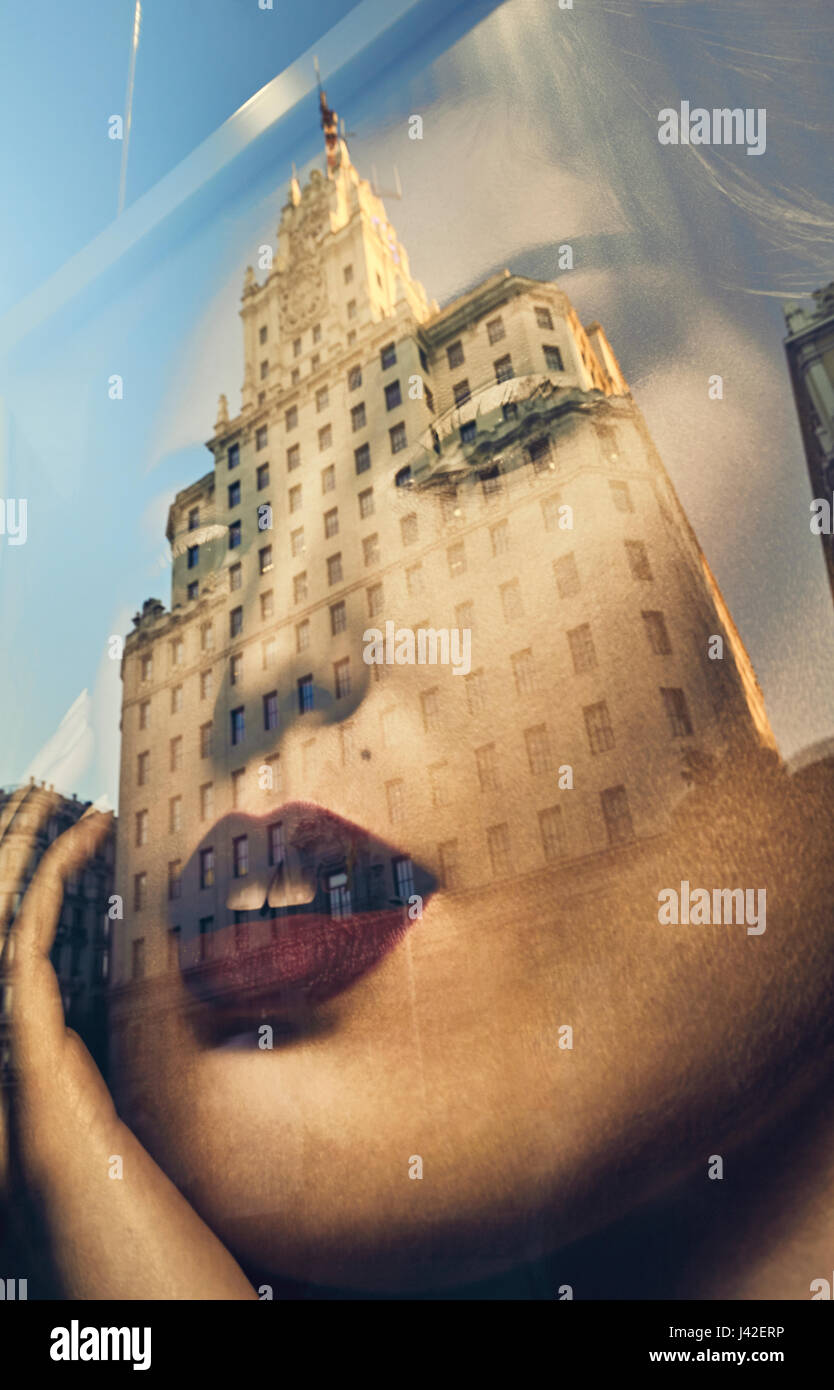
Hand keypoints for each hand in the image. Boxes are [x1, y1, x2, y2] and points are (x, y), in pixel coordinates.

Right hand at [2, 805, 255, 1298]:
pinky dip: (54, 875)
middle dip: (21, 842)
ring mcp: (14, 1019)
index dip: (47, 873)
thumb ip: (157, 1027)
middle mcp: (18, 1016)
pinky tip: (85, 837)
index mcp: (40, 1021)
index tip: (85, 826)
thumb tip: (227, 987)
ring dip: (27, 842)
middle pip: (5, 906)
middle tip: (52, 792)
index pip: (30, 927)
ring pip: (6, 905)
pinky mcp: (23, 1022)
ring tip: (56, 795)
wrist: (97, 1219)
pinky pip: (29, 929)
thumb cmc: (126, 1159)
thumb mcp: (144, 1070)